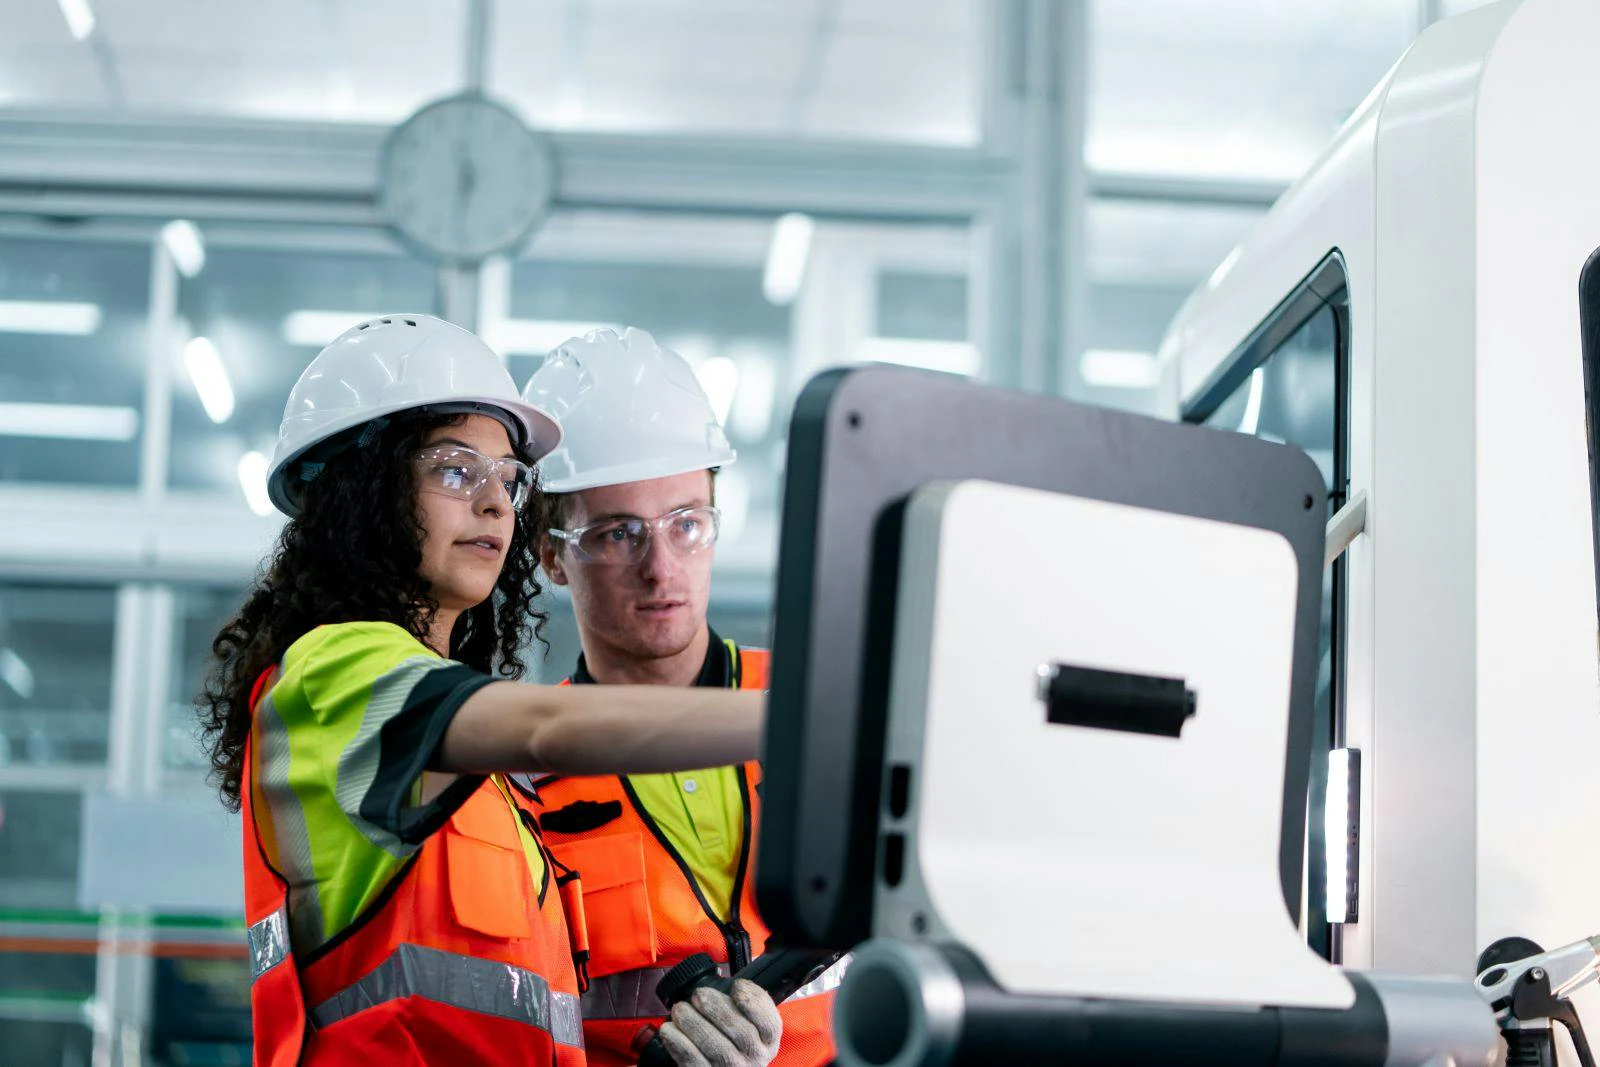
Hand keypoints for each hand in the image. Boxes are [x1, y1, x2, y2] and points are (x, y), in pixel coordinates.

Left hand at [656, 979, 781, 1066]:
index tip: (737, 986)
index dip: (754, 1003)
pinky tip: (670, 1029)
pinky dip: (679, 1043)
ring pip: (715, 1047)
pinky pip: (693, 1060)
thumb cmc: (734, 1042)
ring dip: (694, 1023)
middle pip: (741, 1033)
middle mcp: (754, 1058)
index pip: (770, 1024)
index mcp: (768, 1042)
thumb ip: (746, 1005)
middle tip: (699, 994)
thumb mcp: (750, 1024)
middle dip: (717, 1008)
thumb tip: (734, 984)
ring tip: (680, 1009)